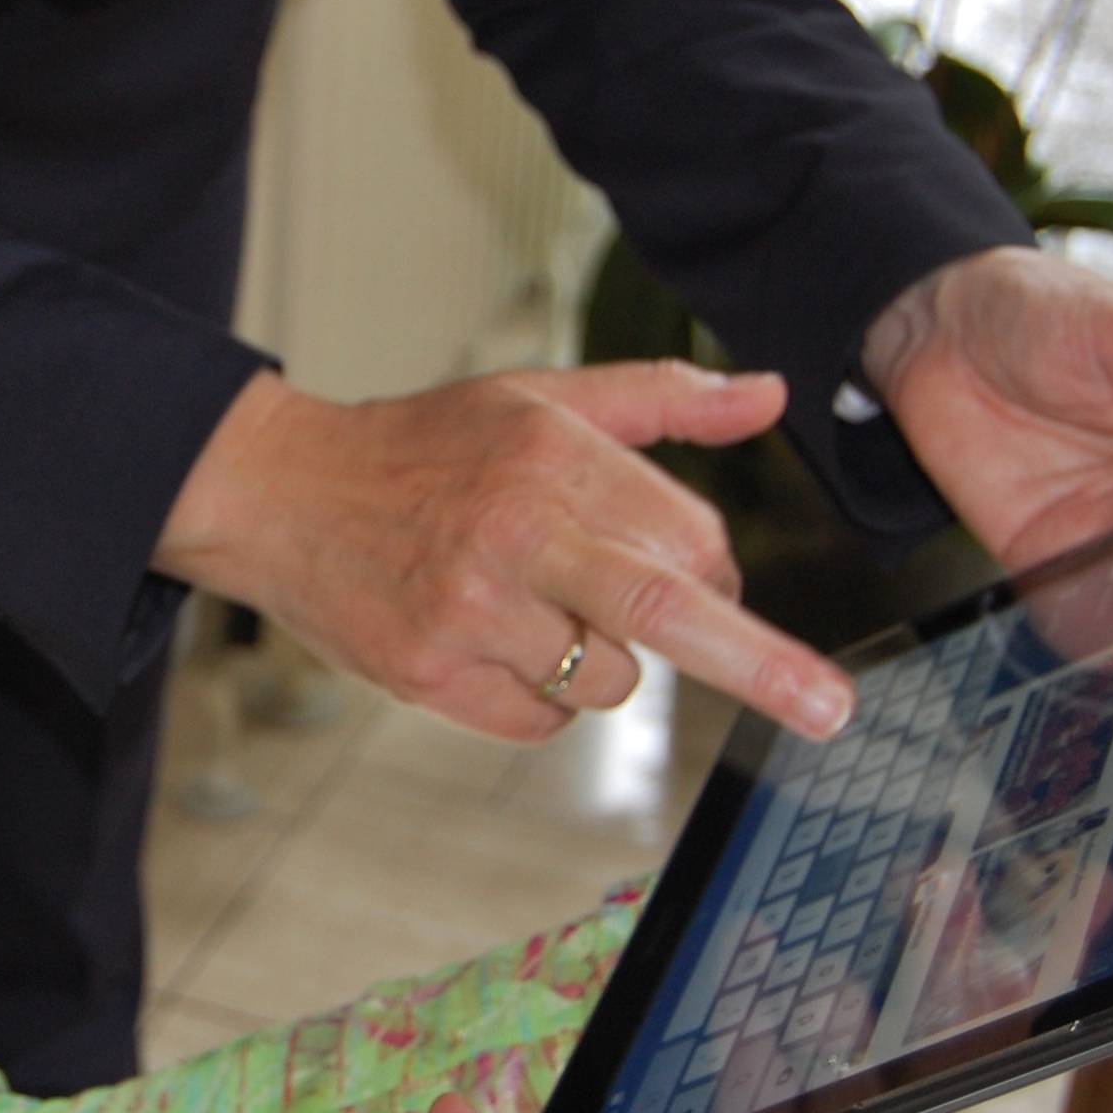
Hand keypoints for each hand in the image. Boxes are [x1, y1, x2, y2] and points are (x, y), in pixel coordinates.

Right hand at [157, 362, 858, 742]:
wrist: (282, 493)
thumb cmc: (427, 446)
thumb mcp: (538, 396)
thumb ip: (661, 396)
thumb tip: (773, 392)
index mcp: (552, 450)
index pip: (688, 537)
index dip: (718, 574)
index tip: (721, 590)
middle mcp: (514, 526)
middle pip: (664, 607)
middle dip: (761, 663)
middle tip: (830, 707)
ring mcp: (470, 606)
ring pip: (607, 680)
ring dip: (595, 661)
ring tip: (525, 607)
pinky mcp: (431, 672)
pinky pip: (542, 720)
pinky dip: (534, 696)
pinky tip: (484, 641)